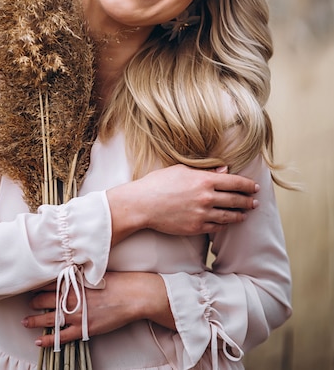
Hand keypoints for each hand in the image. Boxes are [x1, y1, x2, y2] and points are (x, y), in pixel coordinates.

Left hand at [23, 271, 172, 347]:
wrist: (133, 296)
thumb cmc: (118, 282)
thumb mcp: (95, 272)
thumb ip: (80, 273)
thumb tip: (69, 272)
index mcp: (75, 281)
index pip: (49, 282)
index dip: (38, 285)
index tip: (31, 285)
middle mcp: (72, 297)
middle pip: (44, 299)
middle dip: (33, 301)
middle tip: (28, 302)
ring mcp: (77, 315)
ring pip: (48, 319)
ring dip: (34, 320)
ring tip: (25, 321)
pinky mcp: (84, 328)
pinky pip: (61, 337)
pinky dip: (48, 340)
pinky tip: (39, 341)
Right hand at [107, 164, 258, 243]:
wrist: (143, 204)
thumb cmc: (159, 183)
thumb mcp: (182, 170)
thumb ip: (206, 171)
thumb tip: (225, 170)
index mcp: (204, 180)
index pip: (234, 182)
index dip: (247, 185)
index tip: (254, 187)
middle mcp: (206, 198)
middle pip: (235, 200)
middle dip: (248, 201)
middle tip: (255, 202)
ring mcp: (202, 214)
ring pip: (229, 216)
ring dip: (240, 215)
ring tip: (245, 214)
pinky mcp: (196, 228)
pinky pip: (216, 228)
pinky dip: (224, 225)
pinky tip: (227, 223)